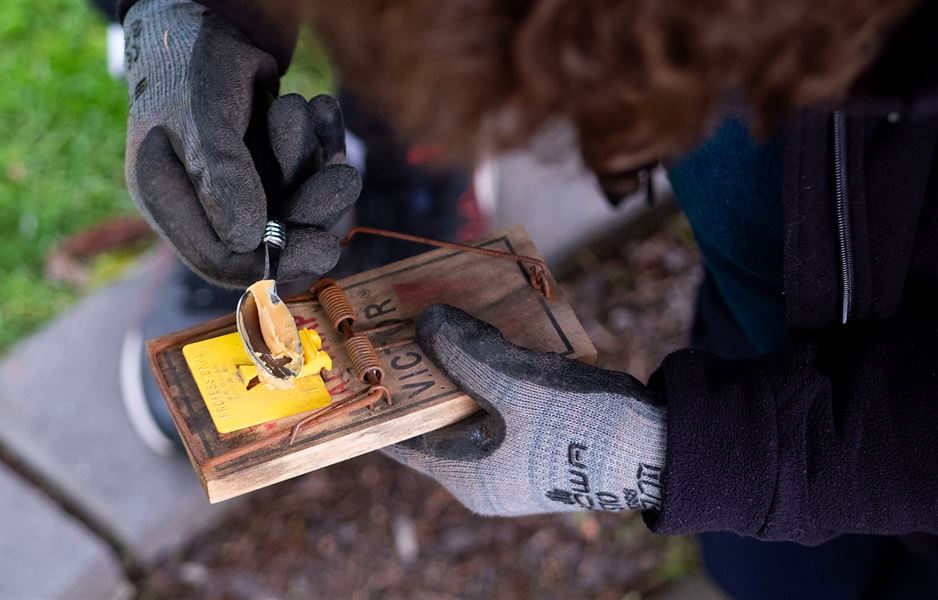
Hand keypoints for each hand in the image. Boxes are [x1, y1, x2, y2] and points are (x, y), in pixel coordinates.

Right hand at [123, 0, 360, 285]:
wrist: (211, 14)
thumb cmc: (190, 59)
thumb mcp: (201, 115)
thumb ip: (220, 176)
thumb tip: (246, 240)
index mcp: (167, 197)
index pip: (219, 258)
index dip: (272, 262)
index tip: (320, 249)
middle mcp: (203, 198)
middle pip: (267, 239)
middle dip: (310, 211)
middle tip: (344, 181)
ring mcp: (239, 180)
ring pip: (296, 204)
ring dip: (316, 162)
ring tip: (309, 109)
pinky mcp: (271, 159)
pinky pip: (309, 172)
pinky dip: (323, 141)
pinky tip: (322, 105)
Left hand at [385, 304, 666, 515]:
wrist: (664, 449)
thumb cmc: (583, 427)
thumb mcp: (514, 384)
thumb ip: (465, 353)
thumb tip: (426, 324)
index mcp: (467, 476)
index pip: (401, 439)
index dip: (382, 398)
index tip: (365, 361)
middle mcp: (486, 474)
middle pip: (437, 416)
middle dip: (427, 369)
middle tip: (408, 324)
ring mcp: (517, 459)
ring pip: (473, 404)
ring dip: (464, 364)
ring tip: (450, 318)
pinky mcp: (544, 441)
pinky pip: (505, 402)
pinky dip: (496, 370)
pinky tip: (498, 334)